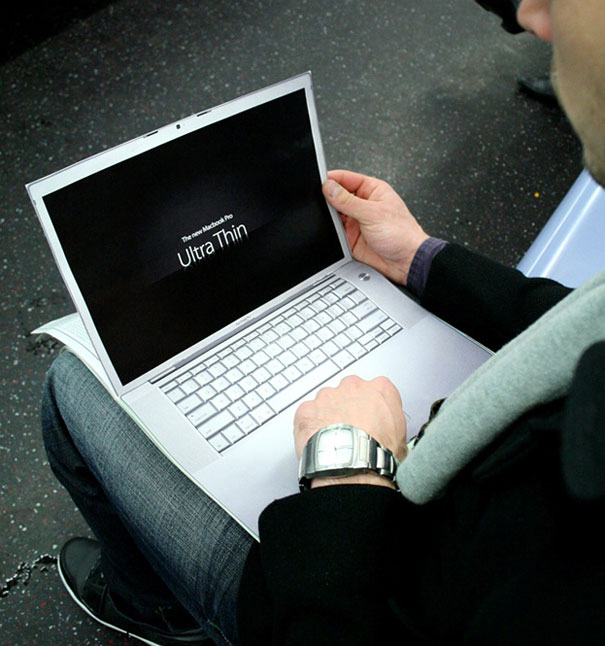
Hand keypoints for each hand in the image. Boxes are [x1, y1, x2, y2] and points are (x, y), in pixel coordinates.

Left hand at [294, 376, 407, 488]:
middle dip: (347, 407)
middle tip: (351, 428)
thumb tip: (391, 430)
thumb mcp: (401, 437)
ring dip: (328, 416)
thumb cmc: (377, 454)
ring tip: (334, 438)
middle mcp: (352, 387)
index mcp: (379, 389)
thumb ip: (392, 421)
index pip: (375, 388)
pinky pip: (307, 414)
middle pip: (348, 391)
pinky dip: (310, 426)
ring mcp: (327, 397)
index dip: (370, 405)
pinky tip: (319, 441)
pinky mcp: (307, 409)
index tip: (369, 416)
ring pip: (326, 401)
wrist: (352, 467)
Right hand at [323, 170, 429, 285]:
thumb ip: (348, 201)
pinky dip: (329, 232)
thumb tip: (329, 188)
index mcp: (372, 190)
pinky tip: (330, 232)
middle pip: (337, 196)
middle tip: (320, 202)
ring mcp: (356, 221)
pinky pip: (334, 232)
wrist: (406, 262)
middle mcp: (363, 204)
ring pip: (334, 214)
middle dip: (327, 199)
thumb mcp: (373, 213)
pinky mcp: (351, 237)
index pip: (346, 178)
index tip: (318, 182)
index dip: (331, 179)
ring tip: (327, 219)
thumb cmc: (402, 235)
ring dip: (328, 217)